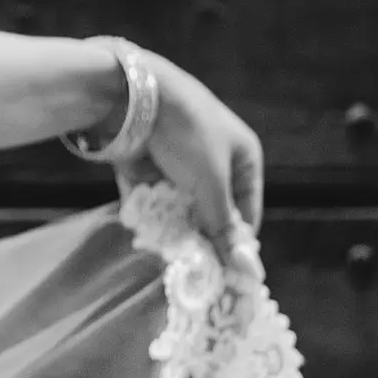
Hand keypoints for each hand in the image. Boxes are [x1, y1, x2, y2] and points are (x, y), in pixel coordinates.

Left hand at [119, 50, 264, 280]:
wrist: (131, 99)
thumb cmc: (186, 134)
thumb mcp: (211, 183)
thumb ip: (222, 226)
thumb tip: (244, 268)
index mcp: (243, 160)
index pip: (246, 215)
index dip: (235, 246)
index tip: (224, 277)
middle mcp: (214, 166)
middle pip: (211, 218)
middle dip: (200, 241)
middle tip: (191, 271)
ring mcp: (179, 169)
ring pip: (181, 215)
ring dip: (173, 233)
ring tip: (166, 251)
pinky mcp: (149, 173)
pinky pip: (154, 206)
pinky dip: (150, 219)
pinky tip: (145, 232)